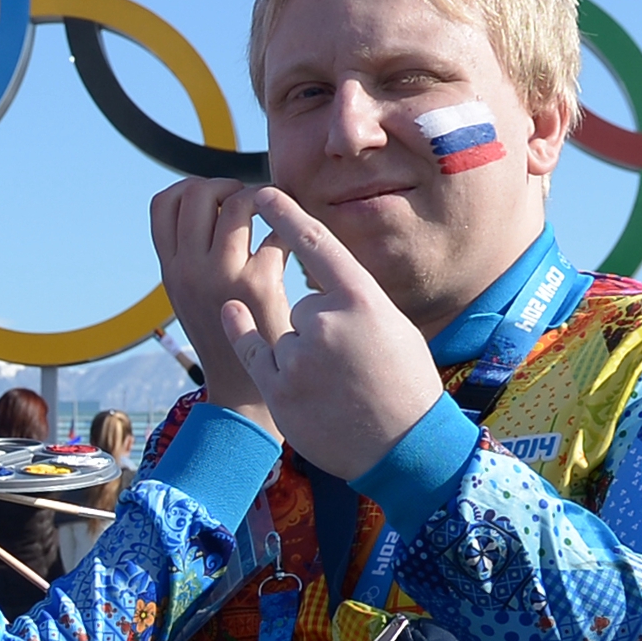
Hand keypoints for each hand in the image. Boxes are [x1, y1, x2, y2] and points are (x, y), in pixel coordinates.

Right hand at [152, 181, 274, 434]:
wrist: (242, 391)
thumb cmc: (223, 336)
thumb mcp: (191, 295)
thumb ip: (192, 256)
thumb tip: (214, 204)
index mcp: (169, 270)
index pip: (162, 204)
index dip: (190, 188)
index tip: (215, 201)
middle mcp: (189, 269)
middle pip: (198, 192)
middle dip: (228, 186)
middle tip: (248, 204)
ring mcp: (222, 274)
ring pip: (239, 203)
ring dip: (262, 200)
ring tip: (274, 219)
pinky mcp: (259, 283)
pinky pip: (277, 233)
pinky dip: (288, 231)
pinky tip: (291, 248)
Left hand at [199, 189, 444, 481]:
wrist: (404, 447)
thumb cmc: (406, 385)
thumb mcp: (392, 327)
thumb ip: (353, 301)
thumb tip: (320, 288)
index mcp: (362, 298)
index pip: (316, 244)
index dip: (285, 215)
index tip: (262, 193)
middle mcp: (326, 321)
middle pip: (302, 306)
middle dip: (318, 329)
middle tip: (351, 361)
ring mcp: (300, 355)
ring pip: (284, 334)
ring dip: (302, 355)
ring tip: (335, 385)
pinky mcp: (280, 387)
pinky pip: (252, 349)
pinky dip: (246, 336)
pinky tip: (236, 315)